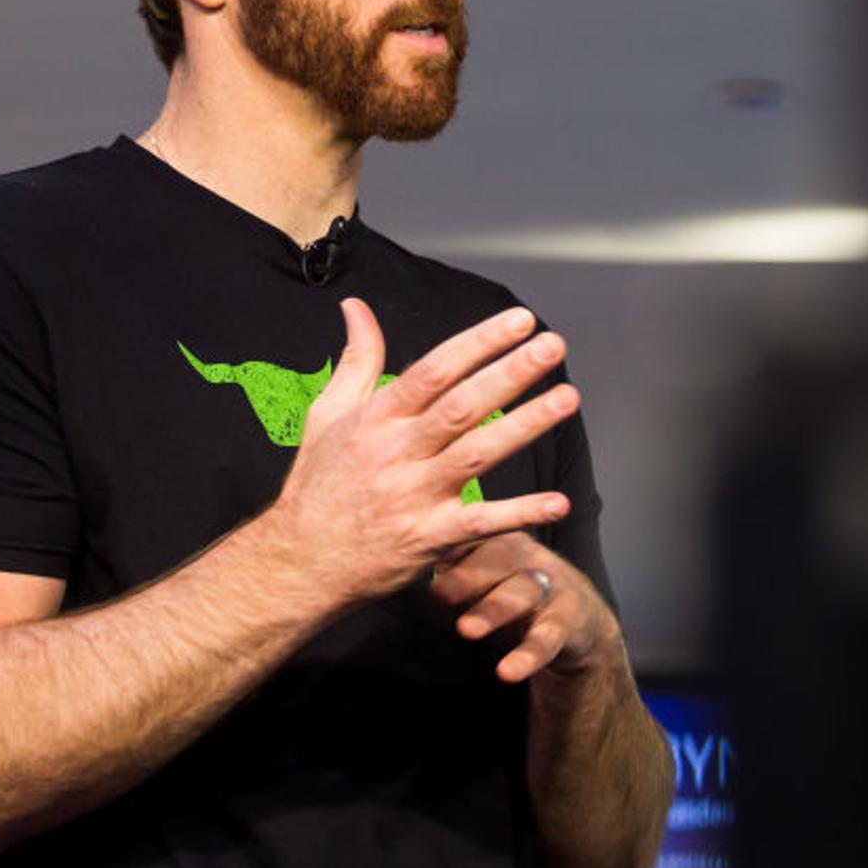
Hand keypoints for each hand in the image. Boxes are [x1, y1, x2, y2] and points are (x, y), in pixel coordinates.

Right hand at [271, 298, 580, 603]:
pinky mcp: (428, 539)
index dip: (478, 343)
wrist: (300, 560)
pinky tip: (558, 502)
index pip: (434, 370)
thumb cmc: (317, 484)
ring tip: (567, 398)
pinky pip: (480, 525)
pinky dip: (519, 513)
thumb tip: (356, 307)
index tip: (517, 320)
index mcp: (376, 418)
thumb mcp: (327, 413)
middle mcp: (397, 452)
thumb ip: (356, 359)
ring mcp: (414, 496)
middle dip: (511, 373)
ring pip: (478, 455)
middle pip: (462, 406)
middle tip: (553, 346)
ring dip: (526, 427)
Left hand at [429, 532, 620, 682]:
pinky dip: (526, 656)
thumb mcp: (488, 571)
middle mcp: (529, 558)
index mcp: (504, 540)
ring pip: (522, 594)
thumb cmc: (516, 587)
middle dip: (468, 575)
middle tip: (437, 592)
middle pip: (499, 560)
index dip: (450, 544)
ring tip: (465, 629)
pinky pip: (546, 639)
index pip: (476, 536)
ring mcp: (551, 587)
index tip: (420, 555)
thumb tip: (408, 555)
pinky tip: (506, 671)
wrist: (578, 616)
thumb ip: (454, 562)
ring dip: (493, 611)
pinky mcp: (567, 622)